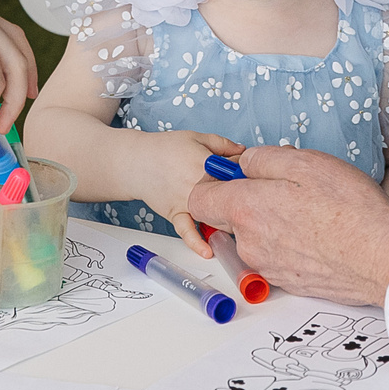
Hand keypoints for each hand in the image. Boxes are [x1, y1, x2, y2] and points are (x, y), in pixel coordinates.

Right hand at [131, 129, 245, 254]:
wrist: (136, 161)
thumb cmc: (164, 148)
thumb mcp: (197, 137)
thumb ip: (223, 144)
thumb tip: (244, 152)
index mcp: (205, 164)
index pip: (236, 174)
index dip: (247, 177)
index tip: (252, 178)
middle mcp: (196, 186)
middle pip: (228, 197)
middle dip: (241, 199)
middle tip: (248, 200)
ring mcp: (186, 202)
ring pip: (213, 216)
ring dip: (226, 220)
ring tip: (237, 222)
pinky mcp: (175, 214)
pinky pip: (186, 231)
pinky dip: (196, 242)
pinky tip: (207, 252)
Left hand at [189, 144, 388, 305]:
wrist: (384, 259)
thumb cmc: (351, 209)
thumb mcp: (306, 162)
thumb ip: (262, 159)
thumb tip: (243, 163)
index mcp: (245, 209)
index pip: (199, 198)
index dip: (215, 182)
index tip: (239, 174)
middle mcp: (249, 243)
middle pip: (230, 218)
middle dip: (251, 201)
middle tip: (290, 189)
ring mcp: (268, 267)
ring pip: (256, 237)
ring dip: (274, 223)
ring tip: (312, 212)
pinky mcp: (289, 283)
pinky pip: (277, 256)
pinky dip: (291, 244)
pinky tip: (320, 234)